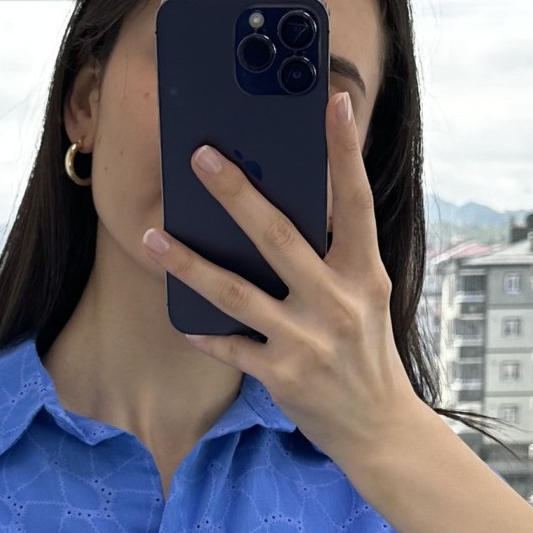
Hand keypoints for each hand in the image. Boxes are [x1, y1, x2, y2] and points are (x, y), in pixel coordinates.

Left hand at [140, 88, 416, 468]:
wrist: (378, 428)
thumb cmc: (365, 350)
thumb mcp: (364, 296)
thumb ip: (333, 256)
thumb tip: (283, 206)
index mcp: (363, 273)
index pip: (356, 202)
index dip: (345, 152)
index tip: (333, 104)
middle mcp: (337, 302)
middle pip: (279, 237)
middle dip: (236, 194)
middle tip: (201, 156)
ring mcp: (307, 340)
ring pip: (236, 292)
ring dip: (189, 263)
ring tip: (153, 236)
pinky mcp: (282, 375)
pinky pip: (230, 347)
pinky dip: (204, 333)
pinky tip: (181, 320)